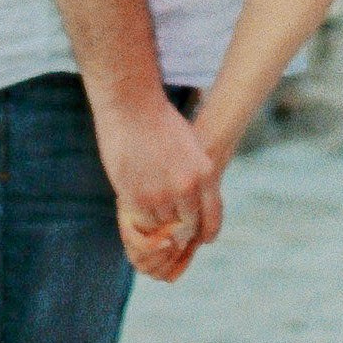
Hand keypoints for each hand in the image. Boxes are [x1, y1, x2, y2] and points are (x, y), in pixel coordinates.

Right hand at [94, 92, 217, 272]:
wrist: (131, 106)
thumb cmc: (160, 122)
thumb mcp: (191, 148)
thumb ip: (196, 176)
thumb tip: (195, 203)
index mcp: (205, 173)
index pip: (211, 218)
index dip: (205, 232)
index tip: (201, 237)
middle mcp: (186, 188)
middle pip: (185, 226)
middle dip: (178, 229)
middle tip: (171, 227)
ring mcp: (160, 195)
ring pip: (161, 227)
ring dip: (157, 224)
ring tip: (150, 212)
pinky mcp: (135, 197)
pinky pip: (141, 222)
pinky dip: (140, 220)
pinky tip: (138, 207)